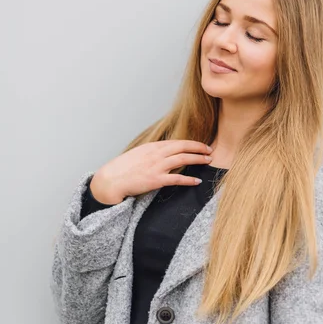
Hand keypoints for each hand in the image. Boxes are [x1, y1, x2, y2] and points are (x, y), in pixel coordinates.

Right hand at [89, 140, 213, 203]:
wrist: (111, 179)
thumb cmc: (123, 168)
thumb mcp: (139, 154)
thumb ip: (153, 153)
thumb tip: (165, 153)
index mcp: (153, 146)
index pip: (177, 142)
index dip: (192, 143)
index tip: (201, 145)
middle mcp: (157, 153)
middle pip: (183, 147)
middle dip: (199, 148)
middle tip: (210, 151)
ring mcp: (157, 166)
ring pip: (183, 159)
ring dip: (198, 159)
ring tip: (208, 161)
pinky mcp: (156, 180)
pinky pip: (177, 178)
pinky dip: (189, 179)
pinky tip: (197, 181)